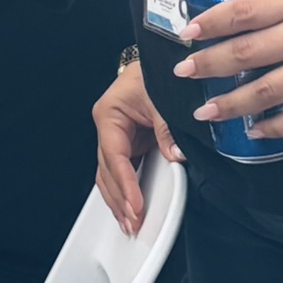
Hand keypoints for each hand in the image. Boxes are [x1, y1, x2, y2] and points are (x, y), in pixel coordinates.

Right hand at [94, 56, 183, 237]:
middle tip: (133, 223)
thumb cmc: (154, 72)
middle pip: (107, 172)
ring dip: (119, 200)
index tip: (135, 206)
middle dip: (119, 200)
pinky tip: (131, 207)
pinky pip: (123, 171)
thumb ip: (167, 128)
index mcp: (109, 114)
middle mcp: (109, 128)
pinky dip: (127, 190)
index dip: (125, 184)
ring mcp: (117, 137)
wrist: (161, 59)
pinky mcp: (129, 143)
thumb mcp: (162, 97)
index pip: (114, 157)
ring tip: (130, 223)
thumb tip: (175, 156)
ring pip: (111, 175)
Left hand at [173, 0, 282, 140]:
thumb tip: (242, 21)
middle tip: (183, 73)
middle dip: (209, 65)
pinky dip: (274, 127)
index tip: (186, 33)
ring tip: (206, 111)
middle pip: (247, 53)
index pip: (245, 12)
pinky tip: (255, 130)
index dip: (211, 23)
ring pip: (266, 92)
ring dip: (231, 104)